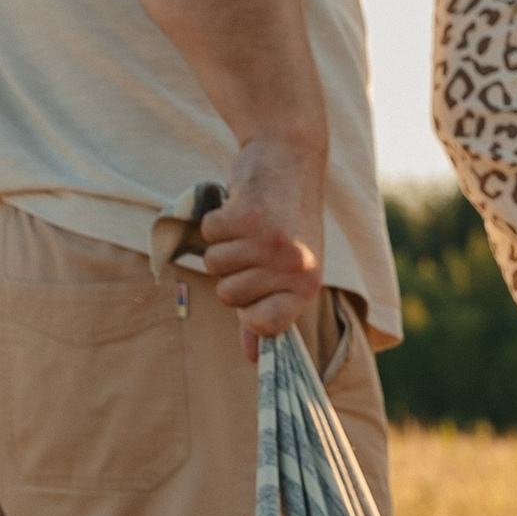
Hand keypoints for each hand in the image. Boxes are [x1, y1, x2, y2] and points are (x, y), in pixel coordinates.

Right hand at [201, 149, 323, 358]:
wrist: (289, 157)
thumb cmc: (288, 219)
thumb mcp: (290, 268)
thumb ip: (268, 311)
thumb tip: (252, 359)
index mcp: (307, 285)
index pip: (264, 326)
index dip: (249, 311)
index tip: (255, 289)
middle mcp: (293, 267)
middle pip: (230, 296)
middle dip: (233, 271)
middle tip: (255, 245)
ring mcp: (271, 242)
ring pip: (215, 266)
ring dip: (223, 244)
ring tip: (249, 226)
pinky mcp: (248, 216)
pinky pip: (209, 235)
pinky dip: (216, 219)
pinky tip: (239, 207)